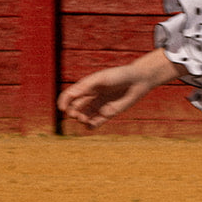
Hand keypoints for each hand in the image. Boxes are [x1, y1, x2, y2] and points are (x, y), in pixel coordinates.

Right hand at [58, 48, 179, 129]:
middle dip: (72, 112)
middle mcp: (91, 96)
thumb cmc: (119, 75)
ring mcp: (99, 106)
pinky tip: (90, 126)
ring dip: (80, 120)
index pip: (70, 95)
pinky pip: (95, 122)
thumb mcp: (102, 78)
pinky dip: (90, 126)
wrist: (138, 81)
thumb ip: (87, 86)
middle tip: (76, 115)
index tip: (63, 108)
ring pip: (84, 116)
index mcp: (86, 86)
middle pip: (75, 107)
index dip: (64, 102)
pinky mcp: (108, 114)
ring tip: (83, 120)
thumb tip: (72, 94)